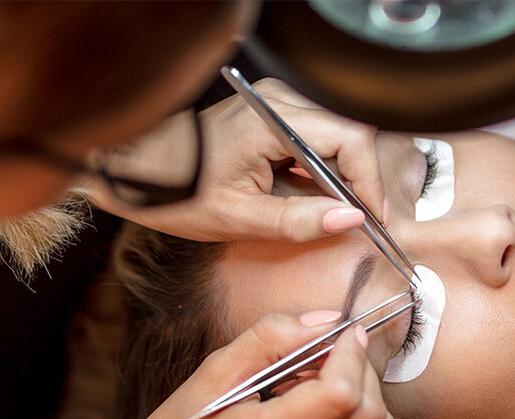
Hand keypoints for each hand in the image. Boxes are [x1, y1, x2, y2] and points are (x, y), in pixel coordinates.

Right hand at [63, 311, 398, 418]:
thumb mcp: (209, 376)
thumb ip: (268, 339)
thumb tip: (327, 320)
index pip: (341, 395)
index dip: (352, 355)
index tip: (344, 332)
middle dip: (364, 372)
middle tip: (337, 351)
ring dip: (365, 398)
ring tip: (326, 381)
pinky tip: (318, 411)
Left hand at [84, 78, 384, 242]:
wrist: (142, 173)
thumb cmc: (180, 193)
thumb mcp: (240, 219)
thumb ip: (299, 220)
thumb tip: (351, 220)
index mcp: (269, 122)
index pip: (349, 139)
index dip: (369, 181)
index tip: (372, 218)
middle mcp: (278, 101)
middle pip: (350, 133)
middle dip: (361, 178)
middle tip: (359, 219)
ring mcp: (276, 103)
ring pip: (339, 133)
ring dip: (344, 173)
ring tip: (336, 211)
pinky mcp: (274, 112)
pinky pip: (318, 135)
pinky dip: (326, 167)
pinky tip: (315, 195)